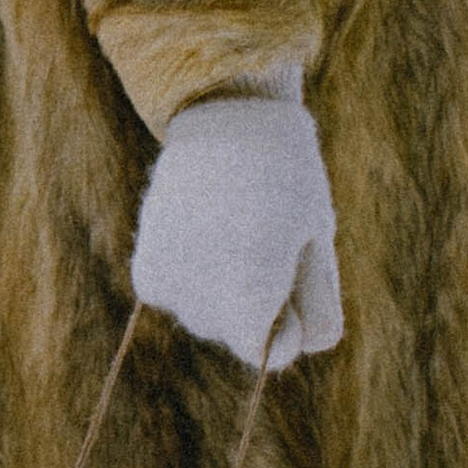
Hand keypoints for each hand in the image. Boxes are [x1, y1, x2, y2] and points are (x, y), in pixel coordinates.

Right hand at [130, 92, 342, 369]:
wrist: (227, 116)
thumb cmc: (289, 180)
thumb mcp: (320, 244)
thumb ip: (316, 309)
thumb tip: (289, 350)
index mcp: (251, 303)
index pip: (277, 351)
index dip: (293, 313)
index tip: (292, 262)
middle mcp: (202, 307)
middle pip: (239, 332)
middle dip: (258, 299)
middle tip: (264, 231)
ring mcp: (169, 291)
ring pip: (208, 315)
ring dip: (223, 285)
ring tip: (233, 224)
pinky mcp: (148, 274)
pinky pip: (178, 294)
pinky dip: (192, 273)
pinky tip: (202, 231)